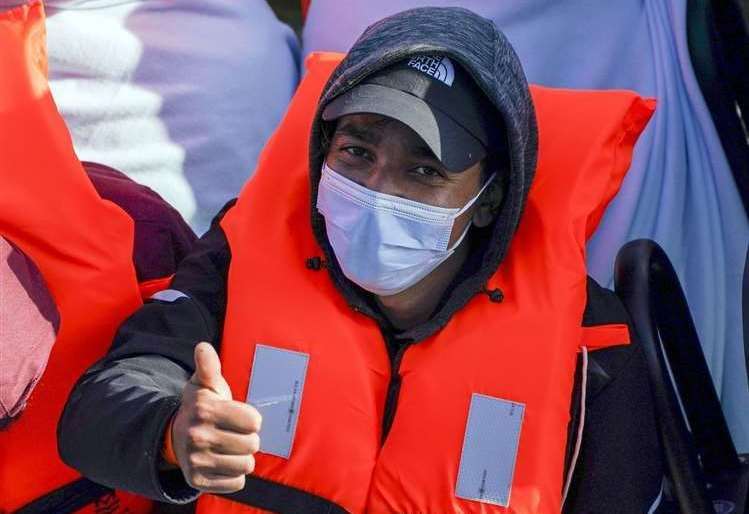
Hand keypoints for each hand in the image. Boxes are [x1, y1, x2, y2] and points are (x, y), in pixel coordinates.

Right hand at [172, 342, 261, 492]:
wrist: (176, 436)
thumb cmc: (201, 407)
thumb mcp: (204, 384)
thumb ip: (208, 366)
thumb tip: (203, 346)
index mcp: (205, 410)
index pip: (254, 421)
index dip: (252, 419)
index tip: (240, 417)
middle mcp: (199, 436)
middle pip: (252, 444)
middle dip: (248, 438)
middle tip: (234, 433)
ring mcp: (197, 461)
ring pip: (246, 465)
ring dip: (242, 457)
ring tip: (230, 448)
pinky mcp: (198, 481)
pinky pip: (236, 483)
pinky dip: (234, 475)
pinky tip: (223, 462)